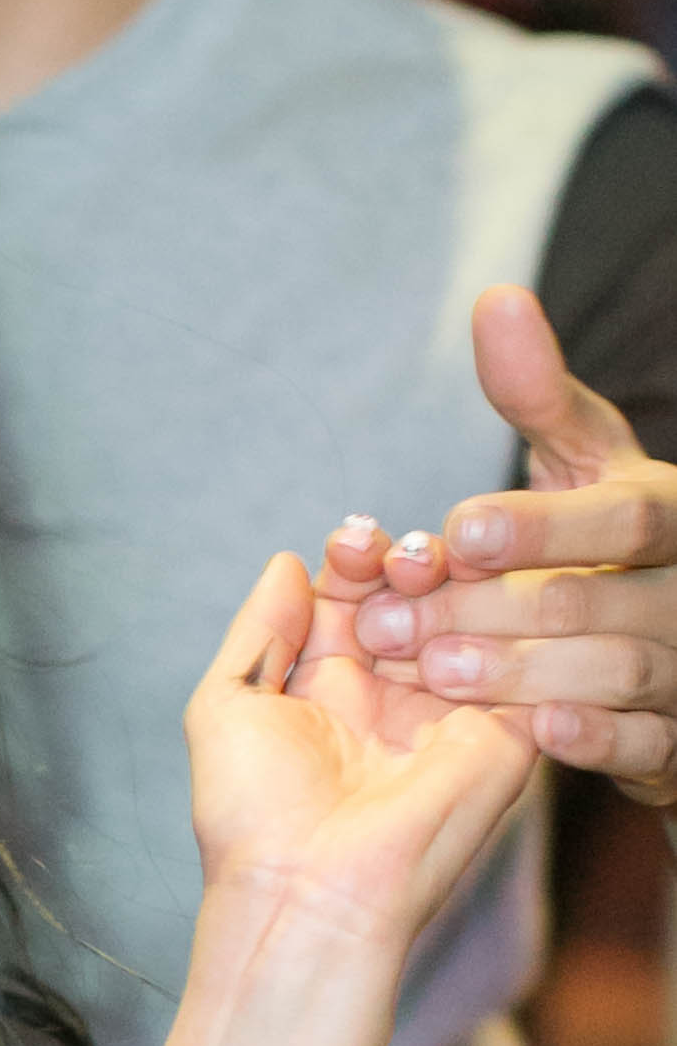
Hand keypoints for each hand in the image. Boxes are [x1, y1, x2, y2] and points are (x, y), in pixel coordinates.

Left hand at [188, 550, 534, 967]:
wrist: (308, 895)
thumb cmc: (253, 818)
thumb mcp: (227, 705)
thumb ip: (259, 630)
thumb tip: (285, 562)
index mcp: (329, 682)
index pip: (357, 592)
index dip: (358, 556)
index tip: (352, 542)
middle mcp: (392, 692)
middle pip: (419, 595)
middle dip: (410, 559)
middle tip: (396, 557)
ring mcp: (450, 711)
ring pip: (471, 618)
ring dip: (453, 584)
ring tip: (420, 576)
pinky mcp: (503, 736)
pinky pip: (523, 662)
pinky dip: (501, 622)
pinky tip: (472, 604)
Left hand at [348, 287, 676, 808]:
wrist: (671, 654)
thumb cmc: (613, 543)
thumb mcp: (587, 462)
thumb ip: (540, 395)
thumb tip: (496, 300)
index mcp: (671, 512)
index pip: (626, 514)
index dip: (544, 526)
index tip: (456, 534)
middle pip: (599, 600)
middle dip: (495, 611)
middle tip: (397, 626)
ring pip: (619, 672)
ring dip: (524, 674)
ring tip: (439, 673)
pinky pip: (649, 745)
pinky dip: (597, 738)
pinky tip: (536, 729)